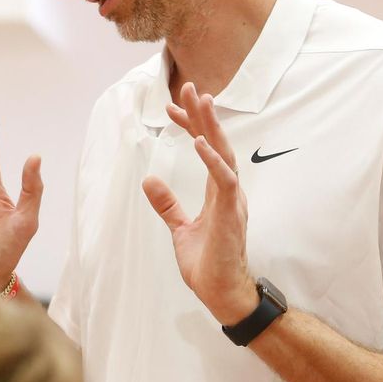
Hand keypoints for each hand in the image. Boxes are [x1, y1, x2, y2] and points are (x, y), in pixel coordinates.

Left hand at [143, 82, 257, 325]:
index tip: (171, 108)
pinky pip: (224, 180)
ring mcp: (232, 201)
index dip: (191, 127)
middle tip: (188, 88)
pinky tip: (200, 142)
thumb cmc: (207, 264)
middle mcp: (229, 191)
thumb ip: (168, 205)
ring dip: (212, 127)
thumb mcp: (180, 229)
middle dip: (203, 115)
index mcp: (218, 193)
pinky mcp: (231, 214)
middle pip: (217, 144)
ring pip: (224, 154)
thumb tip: (150, 180)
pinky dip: (212, 160)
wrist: (220, 294)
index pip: (207, 150)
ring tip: (201, 101)